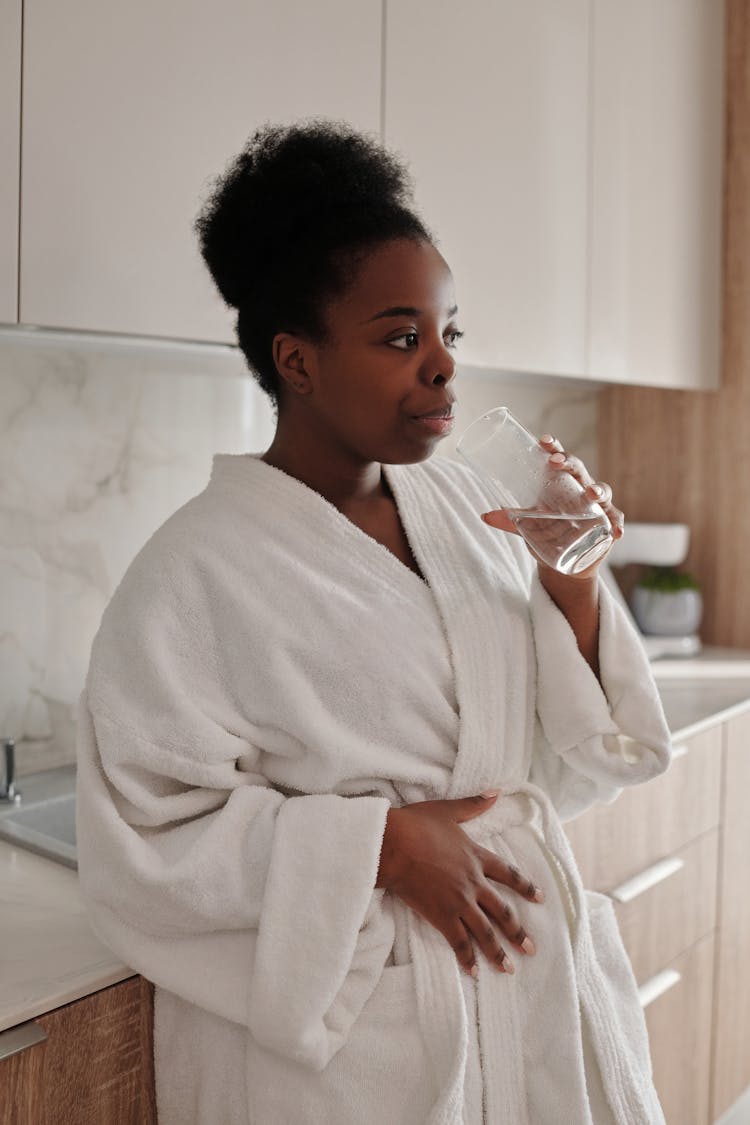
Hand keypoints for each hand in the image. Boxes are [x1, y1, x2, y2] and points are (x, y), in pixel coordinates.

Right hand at [376, 792, 543, 976]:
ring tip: (510, 969)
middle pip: (502, 911)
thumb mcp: (447, 811)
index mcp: (477, 857)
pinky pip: (458, 942)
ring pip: (485, 932)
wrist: (394, 845)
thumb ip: (473, 804)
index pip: (509, 875)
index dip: (525, 887)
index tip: (539, 899)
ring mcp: (459, 902)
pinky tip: (473, 972)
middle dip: (518, 931)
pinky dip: (467, 958)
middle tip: (531, 948)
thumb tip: (496, 793)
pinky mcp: (441, 916)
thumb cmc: (416, 825)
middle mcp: (473, 883)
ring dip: (499, 952)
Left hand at [481, 433, 623, 577]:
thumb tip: (485, 516)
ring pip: (602, 490)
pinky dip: (616, 525)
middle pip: (579, 469)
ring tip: (592, 495)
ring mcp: (597, 505)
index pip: (559, 459)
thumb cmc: (549, 532)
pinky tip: (615, 532)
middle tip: (557, 463)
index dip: (554, 447)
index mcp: (561, 482)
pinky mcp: (608, 523)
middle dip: (569, 462)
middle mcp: (581, 488)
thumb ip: (510, 520)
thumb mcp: (528, 526)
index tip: (543, 441)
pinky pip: (615, 520)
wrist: (565, 560)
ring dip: (598, 490)